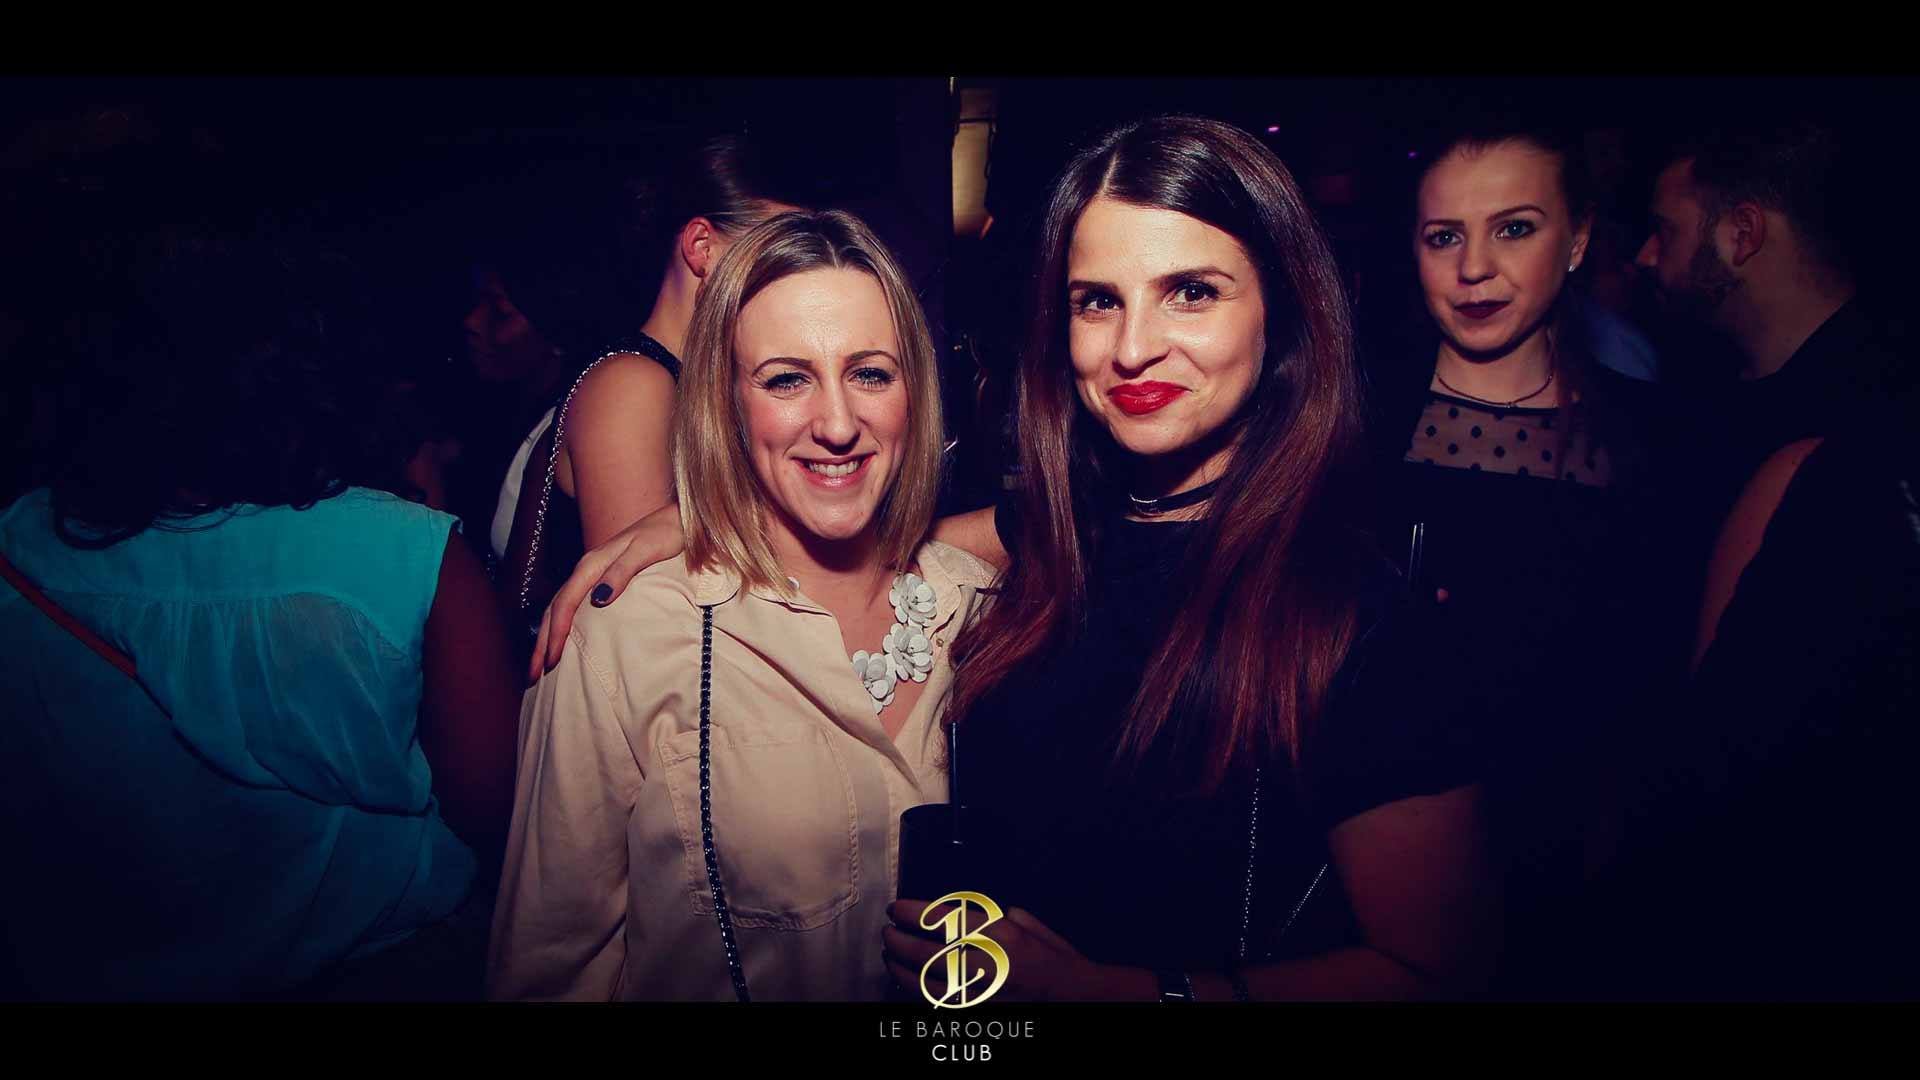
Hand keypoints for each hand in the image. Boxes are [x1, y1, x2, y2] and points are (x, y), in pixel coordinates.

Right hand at [528, 500, 685, 681]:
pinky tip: (562, 641)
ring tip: (540, 665)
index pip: (565, 603)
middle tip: (532, 676)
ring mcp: (593, 574)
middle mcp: (587, 569)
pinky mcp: (601, 578)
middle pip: (555, 609)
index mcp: (593, 564)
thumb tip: (599, 599)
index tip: (552, 662)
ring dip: (547, 637)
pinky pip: (572, 605)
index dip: (557, 633)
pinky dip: (561, 626)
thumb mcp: (646, 550)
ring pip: (560, 608)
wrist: (677, 518)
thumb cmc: (666, 533)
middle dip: (542, 643)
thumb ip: (622, 572)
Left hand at [883, 898, 1112, 1002]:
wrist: (1076, 996)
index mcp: (1000, 933)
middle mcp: (988, 962)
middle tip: (887, 932)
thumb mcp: (1027, 922)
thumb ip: (993, 913)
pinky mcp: (979, 1014)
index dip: (911, 912)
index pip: (942, 918)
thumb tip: (959, 910)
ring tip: (890, 956)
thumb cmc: (1053, 958)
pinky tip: (906, 983)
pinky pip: (937, 1005)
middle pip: (925, 951)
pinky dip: (916, 993)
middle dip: (898, 940)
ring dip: (900, 968)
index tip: (897, 909)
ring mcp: (982, 993)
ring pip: (925, 982)